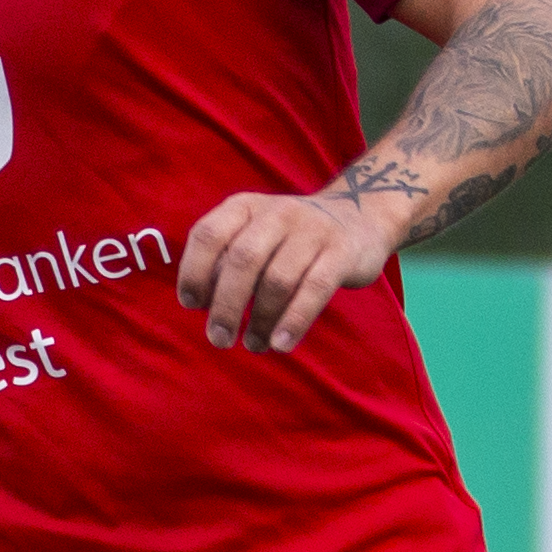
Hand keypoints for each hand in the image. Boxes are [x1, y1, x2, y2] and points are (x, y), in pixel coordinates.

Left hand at [174, 185, 402, 353]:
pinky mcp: (341, 252)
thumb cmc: (290, 239)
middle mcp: (277, 213)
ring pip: (277, 280)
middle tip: (219, 339)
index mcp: (246, 207)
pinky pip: (314, 290)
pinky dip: (293, 321)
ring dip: (260, 320)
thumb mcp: (254, 235)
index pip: (209, 234)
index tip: (192, 304)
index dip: (194, 271)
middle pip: (242, 261)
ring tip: (254, 345)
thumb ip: (226, 260)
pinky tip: (280, 344)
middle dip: (226, 306)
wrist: (359, 217)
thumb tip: (200, 301)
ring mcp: (312, 230)